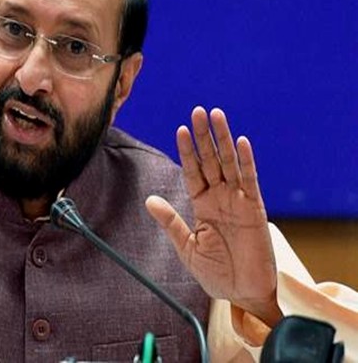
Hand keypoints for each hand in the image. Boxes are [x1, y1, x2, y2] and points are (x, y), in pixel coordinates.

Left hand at [145, 106, 280, 325]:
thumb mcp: (187, 246)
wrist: (241, 293)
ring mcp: (238, 200)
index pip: (193, 171)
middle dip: (204, 136)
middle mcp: (220, 197)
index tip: (180, 129)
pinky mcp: (255, 209)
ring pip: (230, 163)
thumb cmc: (215, 273)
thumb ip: (171, 222)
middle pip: (211, 160)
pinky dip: (246, 161)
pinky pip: (250, 180)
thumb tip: (150, 200)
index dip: (188, 151)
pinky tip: (240, 142)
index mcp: (202, 204)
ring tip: (216, 116)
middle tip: (198, 111)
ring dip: (223, 139)